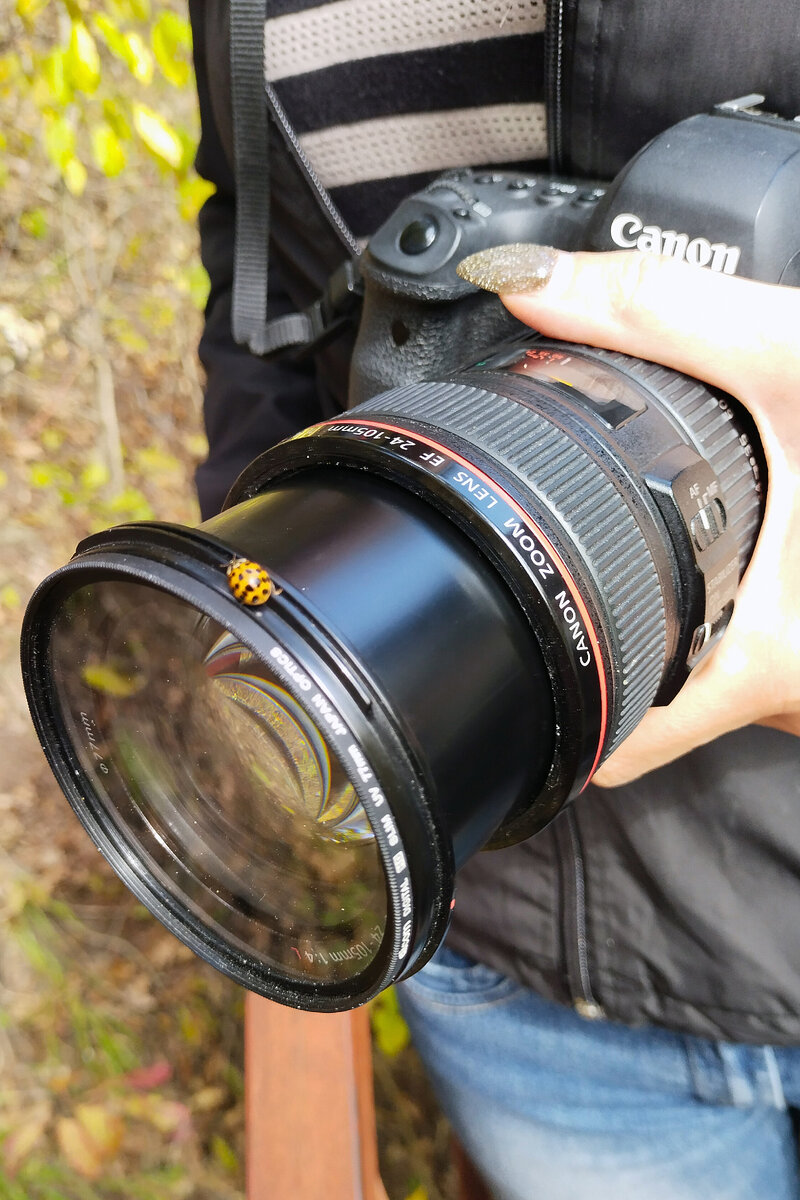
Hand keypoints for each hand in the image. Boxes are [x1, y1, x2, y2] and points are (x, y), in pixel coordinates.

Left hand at [459, 247, 799, 785]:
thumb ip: (662, 310)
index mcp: (771, 661)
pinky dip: (701, 615)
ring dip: (648, 644)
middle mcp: (788, 693)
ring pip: (696, 690)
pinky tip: (685, 556)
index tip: (486, 691)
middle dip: (588, 672)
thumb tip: (524, 284)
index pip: (627, 747)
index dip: (551, 734)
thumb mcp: (793, 354)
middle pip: (646, 720)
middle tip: (525, 604)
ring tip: (595, 579)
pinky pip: (738, 651)